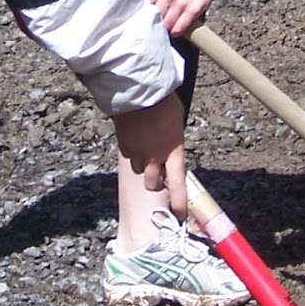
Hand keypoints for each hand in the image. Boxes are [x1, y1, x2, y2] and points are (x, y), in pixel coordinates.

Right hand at [112, 91, 186, 221]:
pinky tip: (136, 137)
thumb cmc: (164, 102)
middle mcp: (155, 157)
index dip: (178, 203)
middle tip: (158, 171)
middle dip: (156, 181)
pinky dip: (133, 151)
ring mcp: (138, 153)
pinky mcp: (124, 146)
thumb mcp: (177, 122)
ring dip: (144, 165)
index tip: (179, 215)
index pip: (177, 184)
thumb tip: (172, 148)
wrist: (139, 90)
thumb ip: (174, 141)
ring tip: (146, 148)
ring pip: (140, 170)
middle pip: (153, 184)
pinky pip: (129, 155)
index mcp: (173, 151)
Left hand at [141, 0, 216, 35]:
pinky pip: (180, 27)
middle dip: (153, 24)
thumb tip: (136, 8)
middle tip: (153, 28)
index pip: (143, 4)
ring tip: (165, 30)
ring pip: (167, 24)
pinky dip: (176, 32)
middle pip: (154, 17)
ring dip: (165, 29)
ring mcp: (181, 2)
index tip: (138, 22)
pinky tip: (175, 31)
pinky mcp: (193, 9)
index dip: (139, 15)